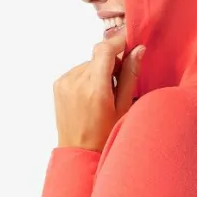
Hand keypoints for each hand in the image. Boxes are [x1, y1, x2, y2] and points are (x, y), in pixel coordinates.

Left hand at [53, 31, 145, 151]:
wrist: (79, 153)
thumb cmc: (104, 136)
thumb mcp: (123, 108)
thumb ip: (130, 76)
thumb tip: (137, 51)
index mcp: (94, 88)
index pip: (105, 49)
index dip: (118, 42)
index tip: (128, 43)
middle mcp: (76, 81)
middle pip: (97, 57)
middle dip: (111, 64)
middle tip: (119, 83)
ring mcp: (64, 82)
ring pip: (88, 65)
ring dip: (99, 72)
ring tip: (104, 95)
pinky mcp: (58, 85)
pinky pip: (78, 72)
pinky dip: (87, 79)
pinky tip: (91, 98)